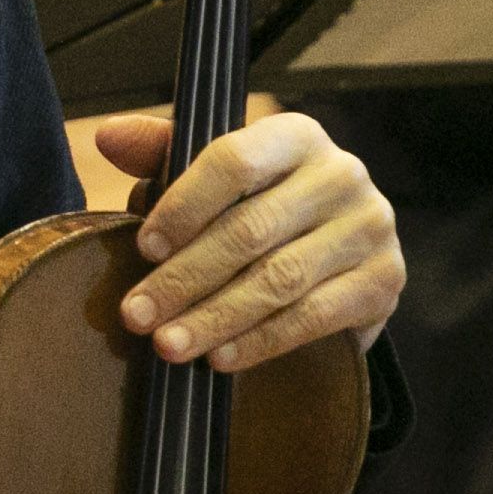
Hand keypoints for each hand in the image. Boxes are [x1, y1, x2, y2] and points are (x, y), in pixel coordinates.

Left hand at [92, 107, 403, 369]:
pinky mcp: (384, 281)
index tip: (142, 249)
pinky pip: (313, 317)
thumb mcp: (218, 177)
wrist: (345, 252)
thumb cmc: (264, 205)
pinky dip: (261, 341)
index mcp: (296, 135)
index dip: (183, 206)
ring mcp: (369, 227)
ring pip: (279, 279)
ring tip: (168, 345)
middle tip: (137, 316)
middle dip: (185, 278)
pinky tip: (220, 357)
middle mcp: (341, 174)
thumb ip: (165, 154)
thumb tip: (108, 136)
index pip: (234, 161)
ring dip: (215, 317)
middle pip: (251, 230)